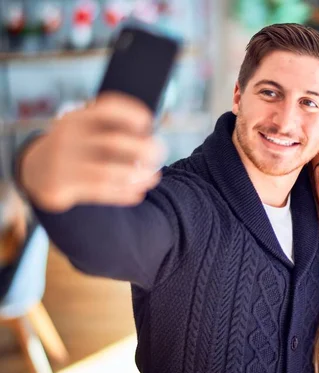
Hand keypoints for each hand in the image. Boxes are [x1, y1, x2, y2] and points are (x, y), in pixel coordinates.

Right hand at [19, 92, 164, 212]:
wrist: (35, 171)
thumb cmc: (76, 149)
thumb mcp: (86, 130)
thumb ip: (112, 129)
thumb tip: (152, 141)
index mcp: (77, 119)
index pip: (107, 108)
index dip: (132, 113)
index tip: (148, 122)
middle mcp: (68, 137)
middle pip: (113, 142)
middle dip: (143, 150)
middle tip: (159, 155)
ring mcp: (62, 163)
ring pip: (107, 172)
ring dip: (136, 177)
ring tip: (153, 178)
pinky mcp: (60, 186)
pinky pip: (98, 192)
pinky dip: (123, 193)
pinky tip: (138, 193)